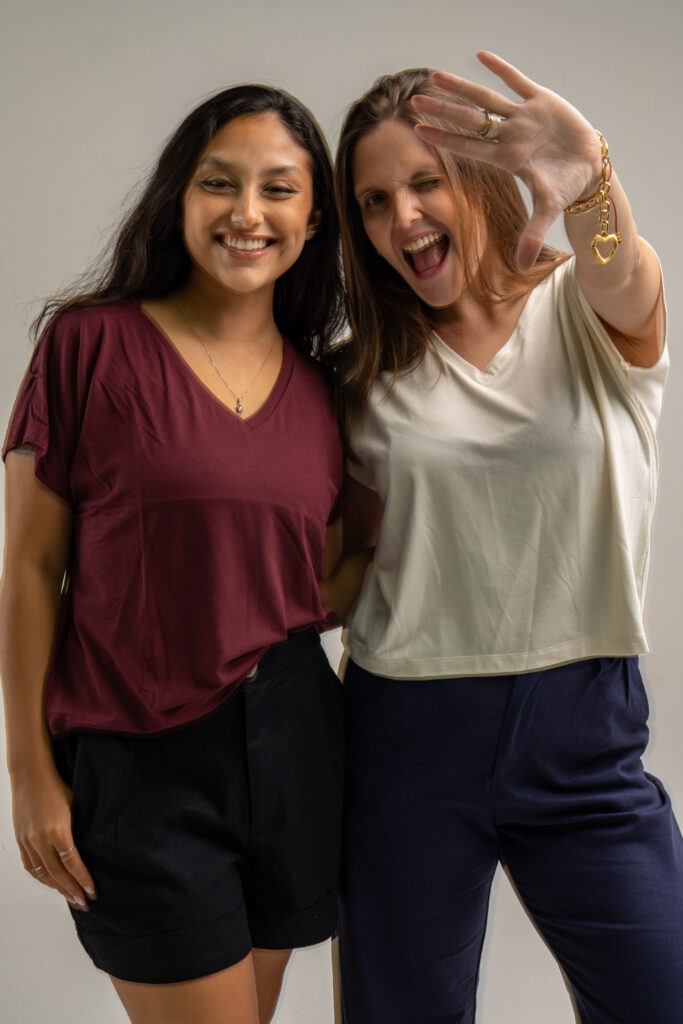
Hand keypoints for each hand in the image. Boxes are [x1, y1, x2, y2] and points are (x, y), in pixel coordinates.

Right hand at [11, 762, 95, 907]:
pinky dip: (42, 878)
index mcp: (58, 830)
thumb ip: (79, 830)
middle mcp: (41, 839)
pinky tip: (52, 883)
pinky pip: (30, 866)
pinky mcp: (21, 839)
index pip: (73, 864)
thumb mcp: (75, 805)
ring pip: (43, 873)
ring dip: (57, 888)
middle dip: (72, 890)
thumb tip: (92, 850)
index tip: (93, 891)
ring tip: (71, 897)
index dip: (83, 880)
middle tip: (84, 902)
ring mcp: (28, 840)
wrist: (30, 774)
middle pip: (58, 874)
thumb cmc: (57, 786)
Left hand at [411, 51, 603, 270]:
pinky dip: (501, 69)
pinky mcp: (542, 101)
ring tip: (435, 76)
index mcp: (506, 158)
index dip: (444, 139)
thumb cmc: (563, 188)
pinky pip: (517, 81)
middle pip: (470, 121)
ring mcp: (523, 117)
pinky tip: (480, 56)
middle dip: (443, 111)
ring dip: (462, 88)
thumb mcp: (548, 211)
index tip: (418, 132)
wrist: (588, 168)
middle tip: (414, 101)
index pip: (468, 147)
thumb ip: (532, 235)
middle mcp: (509, 136)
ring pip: (487, 99)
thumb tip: (523, 268)